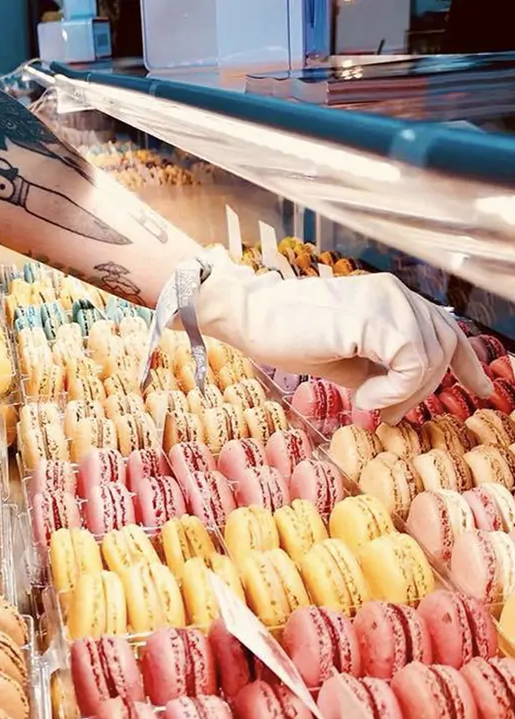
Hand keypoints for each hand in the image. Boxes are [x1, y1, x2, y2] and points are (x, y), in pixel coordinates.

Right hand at [194, 261, 491, 423]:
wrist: (252, 320)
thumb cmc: (290, 337)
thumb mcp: (347, 360)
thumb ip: (379, 372)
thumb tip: (399, 403)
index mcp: (392, 298)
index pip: (445, 327)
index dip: (466, 361)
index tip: (478, 388)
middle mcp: (396, 293)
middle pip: (443, 345)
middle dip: (425, 389)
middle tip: (390, 414)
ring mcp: (385, 302)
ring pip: (430, 356)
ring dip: (406, 392)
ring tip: (368, 403)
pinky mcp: (370, 319)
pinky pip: (410, 361)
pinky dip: (396, 388)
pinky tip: (366, 396)